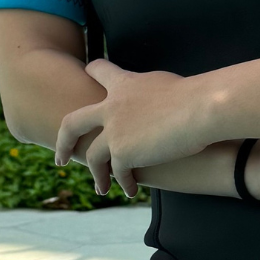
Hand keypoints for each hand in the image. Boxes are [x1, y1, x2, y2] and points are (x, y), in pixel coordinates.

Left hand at [54, 59, 207, 197]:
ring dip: (97, 175)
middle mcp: (112, 106)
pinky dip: (123, 182)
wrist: (199, 108)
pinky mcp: (123, 152)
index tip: (86, 71)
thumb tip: (152, 104)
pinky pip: (117, 172)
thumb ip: (148, 93)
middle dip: (64, 141)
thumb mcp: (164, 84)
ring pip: (93, 156)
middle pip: (73, 122)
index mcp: (125, 84)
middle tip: (61, 157)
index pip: (99, 69)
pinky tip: (130, 190)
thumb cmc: (194, 95)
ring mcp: (114, 131)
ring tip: (101, 188)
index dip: (93, 71)